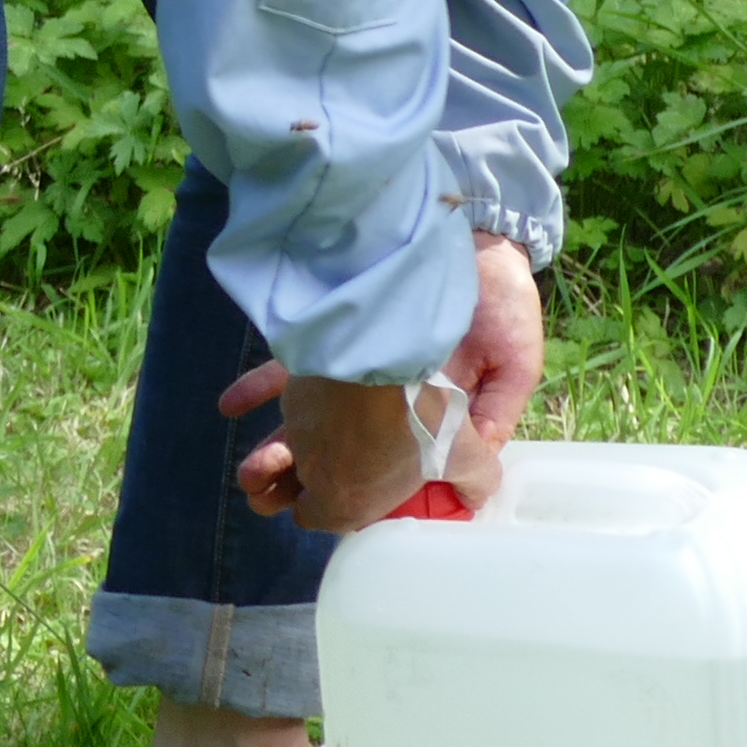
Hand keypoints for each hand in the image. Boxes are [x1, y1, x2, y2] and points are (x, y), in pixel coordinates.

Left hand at [223, 237, 541, 527]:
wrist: (477, 235)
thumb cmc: (504, 303)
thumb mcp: (516, 365)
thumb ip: (495, 414)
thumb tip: (477, 469)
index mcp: (432, 413)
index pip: (392, 462)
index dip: (363, 488)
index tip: (333, 511)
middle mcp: (388, 393)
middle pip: (341, 445)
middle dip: (306, 474)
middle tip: (271, 495)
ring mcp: (358, 362)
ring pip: (310, 414)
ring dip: (278, 443)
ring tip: (251, 468)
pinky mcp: (336, 329)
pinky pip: (290, 363)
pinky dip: (259, 386)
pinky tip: (231, 404)